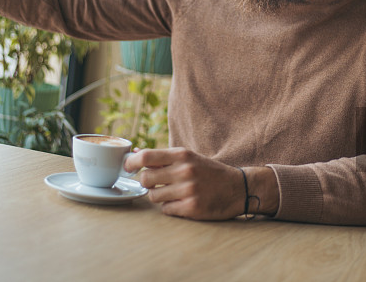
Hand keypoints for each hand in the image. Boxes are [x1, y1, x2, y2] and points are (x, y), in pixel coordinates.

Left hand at [125, 148, 277, 219]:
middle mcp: (184, 171)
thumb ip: (164, 157)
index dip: (131, 163)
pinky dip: (169, 207)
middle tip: (155, 184)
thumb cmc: (209, 171)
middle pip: (145, 179)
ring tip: (171, 193)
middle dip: (146, 183)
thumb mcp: (189, 157)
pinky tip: (180, 203)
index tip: (127, 167)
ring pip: (153, 197)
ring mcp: (188, 191)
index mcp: (182, 155)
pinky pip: (166, 210)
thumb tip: (136, 154)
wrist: (237, 188)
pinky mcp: (192, 208)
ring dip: (158, 196)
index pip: (146, 156)